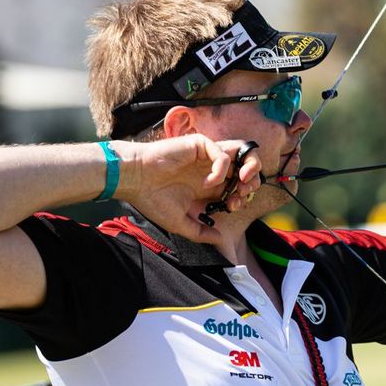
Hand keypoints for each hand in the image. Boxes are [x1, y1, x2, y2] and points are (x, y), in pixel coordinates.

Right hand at [115, 135, 263, 243]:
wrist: (133, 181)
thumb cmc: (152, 199)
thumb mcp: (179, 222)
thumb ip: (200, 231)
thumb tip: (220, 240)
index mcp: (209, 185)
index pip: (239, 186)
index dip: (242, 197)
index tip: (231, 207)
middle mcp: (211, 168)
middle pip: (247, 168)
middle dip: (252, 182)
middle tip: (241, 195)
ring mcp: (207, 156)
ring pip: (242, 154)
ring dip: (248, 169)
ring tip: (239, 185)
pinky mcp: (200, 145)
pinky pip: (223, 154)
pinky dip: (222, 169)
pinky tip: (208, 183)